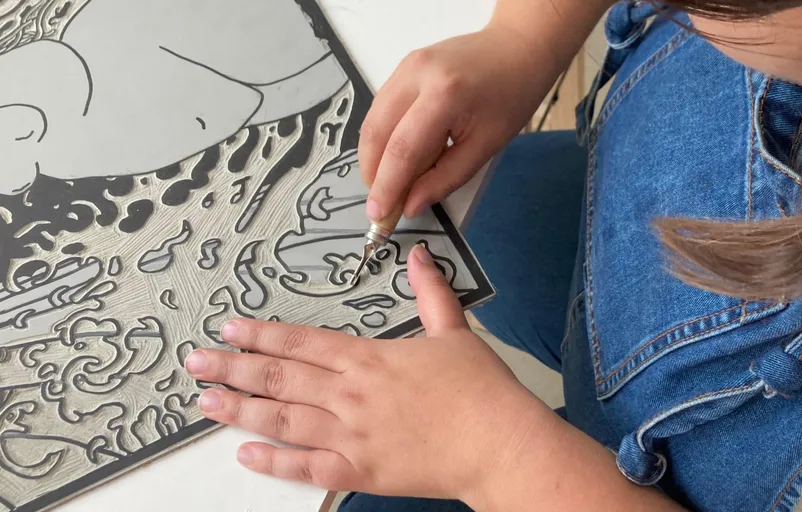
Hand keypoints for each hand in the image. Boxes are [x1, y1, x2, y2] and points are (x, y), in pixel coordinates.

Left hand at [184, 245, 555, 499]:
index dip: (260, 335)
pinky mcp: (359, 470)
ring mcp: (350, 435)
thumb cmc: (479, 390)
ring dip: (239, 409)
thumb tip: (419, 256)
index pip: (301, 342)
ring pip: (281, 419)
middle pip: (279, 378)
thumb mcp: (454, 332)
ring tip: (204, 402)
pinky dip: (272, 461)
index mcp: (368, 358)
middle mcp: (349, 394)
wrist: (497, 443)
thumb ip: (430, 292)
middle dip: (232, 368)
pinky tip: (244, 454)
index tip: (228, 328)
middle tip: (195, 363)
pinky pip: (305, 466)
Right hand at [359, 24, 561, 220]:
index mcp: (444, 94)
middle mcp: (417, 74)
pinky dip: (382, 137)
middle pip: (377, 133)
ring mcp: (406, 66)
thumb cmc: (511, 96)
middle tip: (381, 204)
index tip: (379, 215)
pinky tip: (396, 157)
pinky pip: (381, 108)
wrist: (517, 48)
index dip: (387, 186)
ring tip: (388, 183)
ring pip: (372, 120)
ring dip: (373, 157)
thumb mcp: (485, 146)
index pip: (402, 149)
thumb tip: (410, 204)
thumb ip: (445, 178)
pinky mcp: (402, 67)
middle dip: (373, 173)